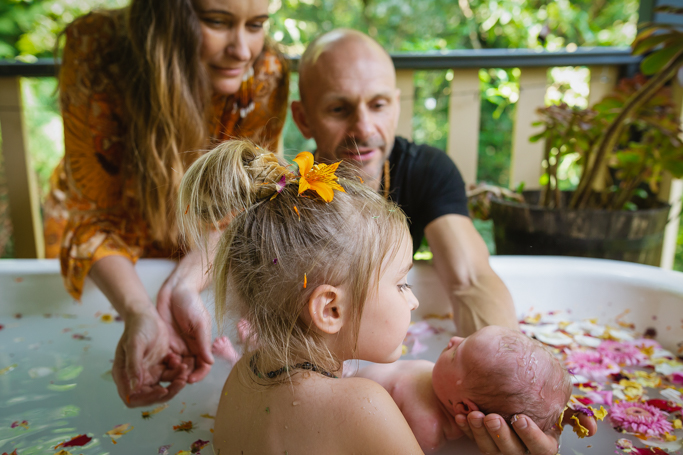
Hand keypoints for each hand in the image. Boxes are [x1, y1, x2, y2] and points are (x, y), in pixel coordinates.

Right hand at [111, 308, 188, 406]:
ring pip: (163, 388)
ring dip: (175, 382)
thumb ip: (134, 366)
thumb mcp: (135, 344)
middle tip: (181, 381)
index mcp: (123, 375)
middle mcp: (135, 377)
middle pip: (150, 396)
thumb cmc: (137, 327)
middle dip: (167, 392)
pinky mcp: (160, 367)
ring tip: (183, 369)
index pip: (132, 398)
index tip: (163, 390)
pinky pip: (170, 377)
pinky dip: (176, 372)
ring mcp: (148, 373)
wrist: (147, 314)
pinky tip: (177, 359)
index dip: (147, 399)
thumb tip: (133, 388)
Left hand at [157, 270, 213, 383]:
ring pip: (175, 367)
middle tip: (177, 379)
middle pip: (189, 369)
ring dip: (172, 372)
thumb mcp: (200, 322)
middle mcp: (189, 348)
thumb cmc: (191, 303)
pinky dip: (162, 363)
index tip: (191, 379)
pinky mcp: (163, 343)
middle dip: (184, 376)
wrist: (175, 289)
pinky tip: (159, 363)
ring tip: (168, 372)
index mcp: (201, 344)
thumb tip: (210, 362)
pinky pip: (163, 359)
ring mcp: (176, 346)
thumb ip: (203, 342)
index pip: (203, 365)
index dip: (199, 374)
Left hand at [454, 410, 596, 454]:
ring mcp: (501, 448)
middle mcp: (522, 449)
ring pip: (490, 449)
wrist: (509, 388)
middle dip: (501, 436)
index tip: (520, 418)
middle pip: (512, 451)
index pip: (542, 449)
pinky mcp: (483, 442)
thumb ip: (573, 414)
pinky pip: (472, 440)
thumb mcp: (558, 405)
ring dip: (480, 433)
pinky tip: (460, 414)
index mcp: (544, 442)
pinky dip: (466, 428)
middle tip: (492, 417)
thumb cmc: (539, 400)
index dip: (531, 436)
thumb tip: (593, 428)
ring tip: (473, 414)